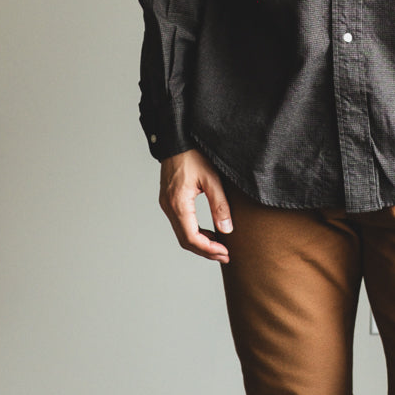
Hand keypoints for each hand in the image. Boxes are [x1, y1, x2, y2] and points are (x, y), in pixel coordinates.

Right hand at [159, 148, 231, 262]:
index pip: (192, 237)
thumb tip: (227, 230)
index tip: (225, 252)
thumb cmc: (194, 154)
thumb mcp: (212, 178)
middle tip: (225, 255)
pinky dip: (194, 232)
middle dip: (206, 250)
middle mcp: (169, 207)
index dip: (209, 249)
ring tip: (220, 247)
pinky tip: (209, 231)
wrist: (176, 139)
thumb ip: (220, 204)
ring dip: (200, 243)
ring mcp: (167, 204)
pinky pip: (180, 224)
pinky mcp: (169, 200)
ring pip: (182, 234)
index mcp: (179, 203)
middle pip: (185, 240)